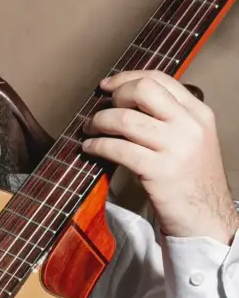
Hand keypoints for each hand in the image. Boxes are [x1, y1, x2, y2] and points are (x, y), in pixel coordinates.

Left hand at [82, 72, 237, 243]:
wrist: (207, 219)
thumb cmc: (192, 181)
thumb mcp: (192, 140)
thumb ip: (171, 118)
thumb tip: (125, 99)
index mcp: (198, 113)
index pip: (160, 79)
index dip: (127, 78)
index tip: (107, 85)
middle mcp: (190, 126)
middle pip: (143, 90)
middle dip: (114, 96)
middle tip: (101, 110)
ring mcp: (176, 148)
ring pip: (125, 119)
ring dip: (99, 121)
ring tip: (90, 130)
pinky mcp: (159, 171)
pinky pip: (118, 148)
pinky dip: (98, 145)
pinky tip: (90, 148)